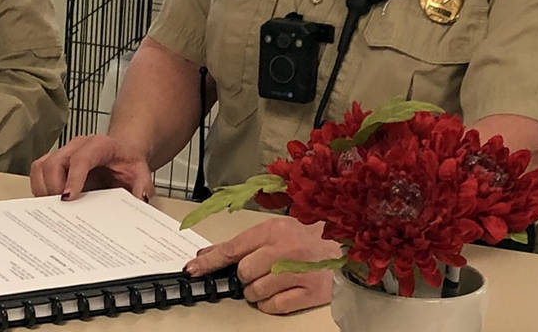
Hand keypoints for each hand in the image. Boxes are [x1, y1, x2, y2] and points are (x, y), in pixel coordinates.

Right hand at [29, 134, 152, 200]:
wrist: (122, 152)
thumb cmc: (127, 162)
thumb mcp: (141, 173)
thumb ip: (142, 185)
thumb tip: (139, 199)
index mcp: (99, 145)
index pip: (81, 158)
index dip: (73, 178)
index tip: (68, 198)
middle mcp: (77, 146)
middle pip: (54, 162)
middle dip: (53, 188)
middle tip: (61, 211)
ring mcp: (64, 153)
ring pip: (41, 166)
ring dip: (43, 189)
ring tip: (53, 210)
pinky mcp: (54, 162)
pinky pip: (38, 172)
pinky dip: (39, 189)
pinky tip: (49, 204)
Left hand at [184, 216, 337, 314]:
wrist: (344, 249)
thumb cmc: (307, 238)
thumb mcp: (275, 231)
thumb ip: (243, 243)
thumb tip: (208, 255)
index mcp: (274, 229)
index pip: (233, 248)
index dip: (211, 261)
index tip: (193, 269)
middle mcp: (285, 249)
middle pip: (244, 272)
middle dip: (245, 277)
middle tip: (257, 271)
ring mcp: (298, 272)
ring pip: (256, 292)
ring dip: (256, 292)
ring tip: (271, 281)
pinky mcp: (310, 292)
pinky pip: (274, 307)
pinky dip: (270, 304)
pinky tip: (279, 293)